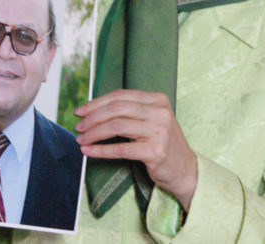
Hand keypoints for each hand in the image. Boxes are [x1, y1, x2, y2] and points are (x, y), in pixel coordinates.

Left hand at [75, 89, 197, 210]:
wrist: (185, 169)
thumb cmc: (161, 142)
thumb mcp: (150, 119)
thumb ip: (129, 111)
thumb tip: (92, 108)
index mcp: (157, 99)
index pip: (120, 95)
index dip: (97, 102)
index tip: (81, 111)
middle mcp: (160, 112)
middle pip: (116, 108)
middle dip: (92, 117)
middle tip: (78, 126)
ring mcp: (159, 131)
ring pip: (116, 126)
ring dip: (94, 133)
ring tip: (81, 139)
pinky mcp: (156, 151)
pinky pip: (120, 149)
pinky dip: (101, 150)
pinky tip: (89, 151)